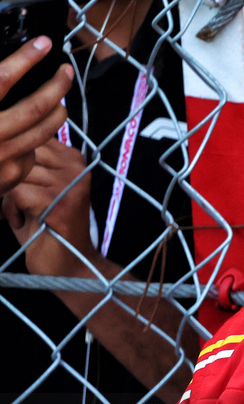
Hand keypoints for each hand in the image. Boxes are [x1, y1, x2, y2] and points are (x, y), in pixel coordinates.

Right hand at [0, 36, 73, 195]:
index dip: (25, 58)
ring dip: (57, 111)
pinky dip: (34, 139)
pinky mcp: (10, 177)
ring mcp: (1, 159)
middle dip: (57, 86)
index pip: (1, 79)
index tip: (44, 43)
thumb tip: (8, 70)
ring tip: (61, 98)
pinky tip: (30, 132)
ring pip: (43, 131)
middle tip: (65, 71)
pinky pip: (32, 152)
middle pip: (35, 107)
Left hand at [3, 139, 99, 275]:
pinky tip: (21, 221)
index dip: (13, 160)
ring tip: (18, 213)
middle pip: (21, 153)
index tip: (15, 184)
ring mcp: (71, 184)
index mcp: (72, 157)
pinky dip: (11, 208)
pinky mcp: (61, 204)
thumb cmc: (44, 226)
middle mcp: (76, 167)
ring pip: (17, 173)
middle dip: (8, 177)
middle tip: (12, 200)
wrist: (67, 266)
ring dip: (8, 195)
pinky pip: (18, 192)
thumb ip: (25, 162)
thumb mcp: (36, 185)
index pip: (28, 138)